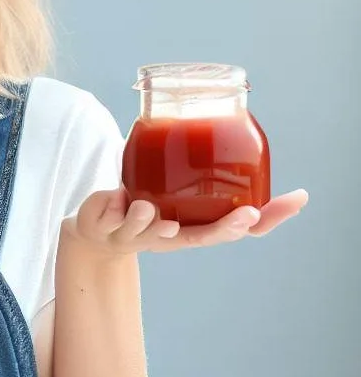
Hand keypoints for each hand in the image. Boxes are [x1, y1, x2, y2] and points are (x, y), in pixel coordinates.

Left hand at [61, 187, 308, 255]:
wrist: (93, 232)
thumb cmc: (141, 211)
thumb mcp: (171, 195)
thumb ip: (199, 178)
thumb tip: (238, 138)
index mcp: (186, 230)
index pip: (228, 230)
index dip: (259, 221)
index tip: (282, 206)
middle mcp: (165, 238)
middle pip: (199, 238)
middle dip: (225, 228)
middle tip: (247, 215)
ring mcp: (134, 236)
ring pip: (146, 230)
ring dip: (148, 222)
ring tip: (146, 208)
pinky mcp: (104, 227)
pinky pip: (110, 214)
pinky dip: (112, 202)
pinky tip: (117, 195)